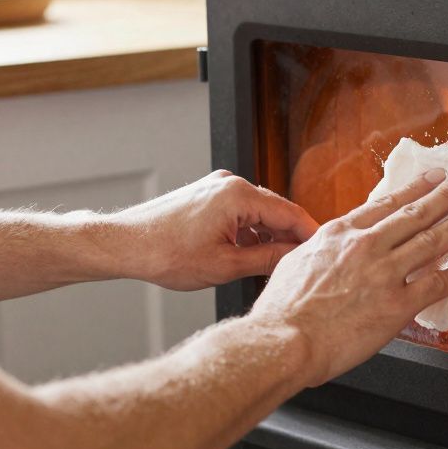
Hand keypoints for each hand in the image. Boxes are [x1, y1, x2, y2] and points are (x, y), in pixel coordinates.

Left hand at [112, 170, 318, 289]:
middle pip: (276, 210)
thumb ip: (267, 259)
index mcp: (239, 195)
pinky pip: (240, 210)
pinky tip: (247, 254)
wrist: (124, 245)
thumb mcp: (225, 265)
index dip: (309, 236)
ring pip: (258, 212)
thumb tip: (295, 258)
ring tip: (272, 266)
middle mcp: (230, 183)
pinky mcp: (206, 193)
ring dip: (267, 236)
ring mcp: (217, 186)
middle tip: (301, 265)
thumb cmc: (166, 254)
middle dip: (289, 237)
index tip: (324, 253)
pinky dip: (248, 231)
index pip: (290, 214)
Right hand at [248, 167, 447, 387]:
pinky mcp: (397, 305)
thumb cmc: (283, 310)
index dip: (416, 188)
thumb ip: (322, 250)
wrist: (283, 340)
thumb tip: (330, 246)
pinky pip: (439, 283)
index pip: (387, 203)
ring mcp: (384, 274)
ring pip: (433, 240)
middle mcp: (366, 246)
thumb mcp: (296, 261)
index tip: (434, 177)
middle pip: (416, 213)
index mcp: (340, 234)